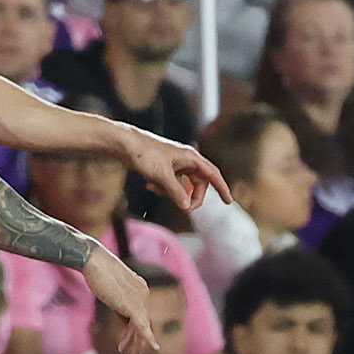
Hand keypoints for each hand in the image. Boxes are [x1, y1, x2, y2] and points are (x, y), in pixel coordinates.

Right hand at [83, 248, 157, 353]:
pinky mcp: (133, 306)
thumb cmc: (96, 269)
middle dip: (137, 338)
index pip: (139, 312)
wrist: (94, 261)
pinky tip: (153, 347)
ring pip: (142, 326)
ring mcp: (140, 299)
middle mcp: (144, 293)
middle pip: (143, 320)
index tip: (125, 339)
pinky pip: (142, 326)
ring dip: (137, 342)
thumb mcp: (109, 286)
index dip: (132, 328)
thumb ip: (116, 296)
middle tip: (134, 352)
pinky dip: (147, 337)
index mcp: (140, 287)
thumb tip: (114, 304)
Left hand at [117, 124, 231, 212]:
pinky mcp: (164, 168)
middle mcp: (186, 160)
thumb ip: (176, 192)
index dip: (222, 188)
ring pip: (182, 186)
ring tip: (154, 187)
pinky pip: (170, 184)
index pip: (212, 174)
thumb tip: (187, 207)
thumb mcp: (162, 176)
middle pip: (198, 184)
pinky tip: (149, 184)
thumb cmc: (144, 154)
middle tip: (184, 209)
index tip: (229, 201)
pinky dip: (161, 188)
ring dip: (171, 192)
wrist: (124, 144)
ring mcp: (175, 164)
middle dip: (190, 197)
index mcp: (191, 157)